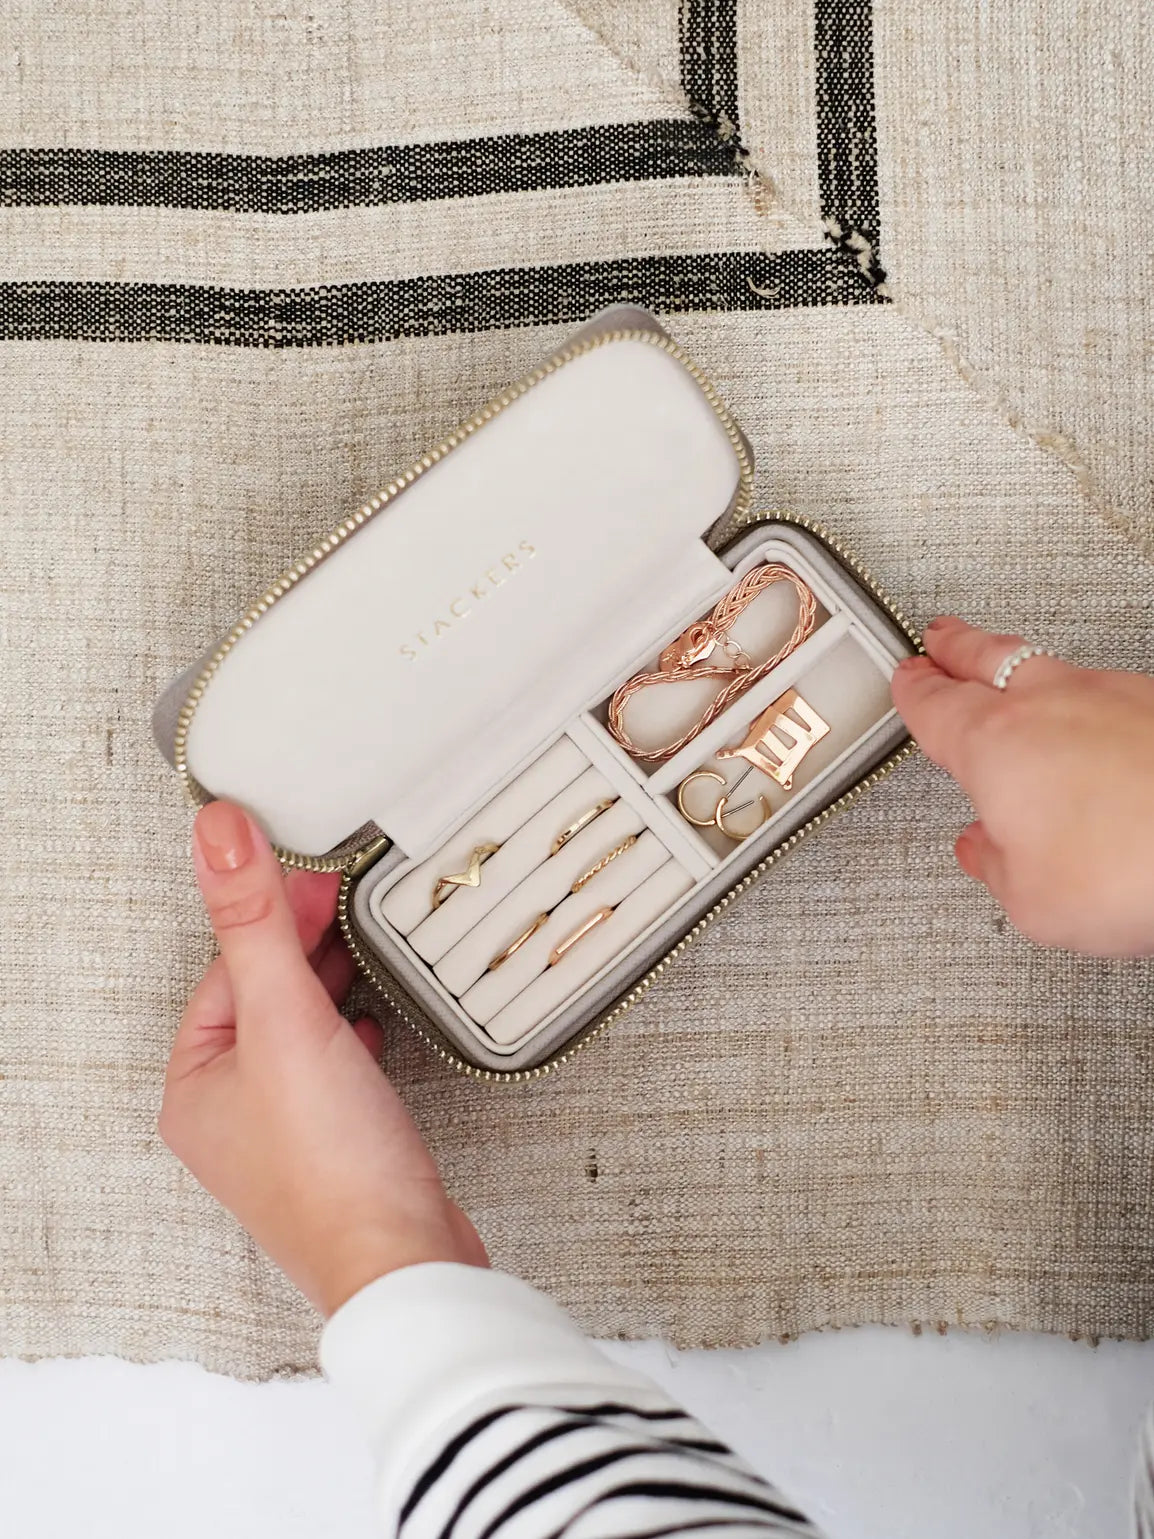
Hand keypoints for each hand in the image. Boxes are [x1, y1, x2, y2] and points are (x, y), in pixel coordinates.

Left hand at [160, 800, 486, 1316]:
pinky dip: (350, 1037)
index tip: (313, 877)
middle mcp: (228, 1116)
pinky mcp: (336, 1150)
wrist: (401, 1260)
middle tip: (340, 899)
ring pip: (299, 1036)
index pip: (225, 972)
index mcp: (194, 1088)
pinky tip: (371, 1027)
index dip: (268, 919)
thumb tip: (218, 834)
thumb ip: (256, 921)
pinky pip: (333, 1071)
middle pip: (261, 1001)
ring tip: (360, 946)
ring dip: (325, 987)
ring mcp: (282, 1137)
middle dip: (299, 947)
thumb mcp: (287, 1019)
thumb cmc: (334, 1168)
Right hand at [891, 616, 1153, 956]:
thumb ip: (996, 866)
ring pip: (1049, 668)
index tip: (905, 679)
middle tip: (939, 637)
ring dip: (1021, 668)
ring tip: (1011, 676)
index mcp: (994, 742)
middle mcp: (1049, 702)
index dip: (912, 689)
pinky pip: (1108, 692)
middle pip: (986, 656)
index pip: (933, 702)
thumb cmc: (1136, 863)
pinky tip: (1093, 723)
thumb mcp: (1033, 900)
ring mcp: (1114, 695)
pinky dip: (1086, 702)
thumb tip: (984, 850)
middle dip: (957, 646)